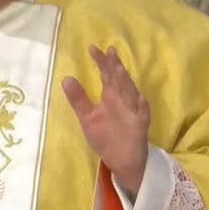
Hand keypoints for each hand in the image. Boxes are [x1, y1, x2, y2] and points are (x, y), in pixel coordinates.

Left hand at [62, 45, 149, 195]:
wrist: (123, 161)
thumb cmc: (105, 137)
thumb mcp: (88, 118)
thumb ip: (78, 99)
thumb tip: (66, 79)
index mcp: (110, 98)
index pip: (106, 76)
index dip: (101, 63)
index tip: (92, 48)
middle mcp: (122, 102)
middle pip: (119, 81)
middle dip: (114, 67)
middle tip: (109, 52)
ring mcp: (132, 114)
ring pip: (131, 95)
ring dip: (126, 83)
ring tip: (119, 71)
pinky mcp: (140, 127)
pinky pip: (142, 116)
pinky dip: (142, 108)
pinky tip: (140, 99)